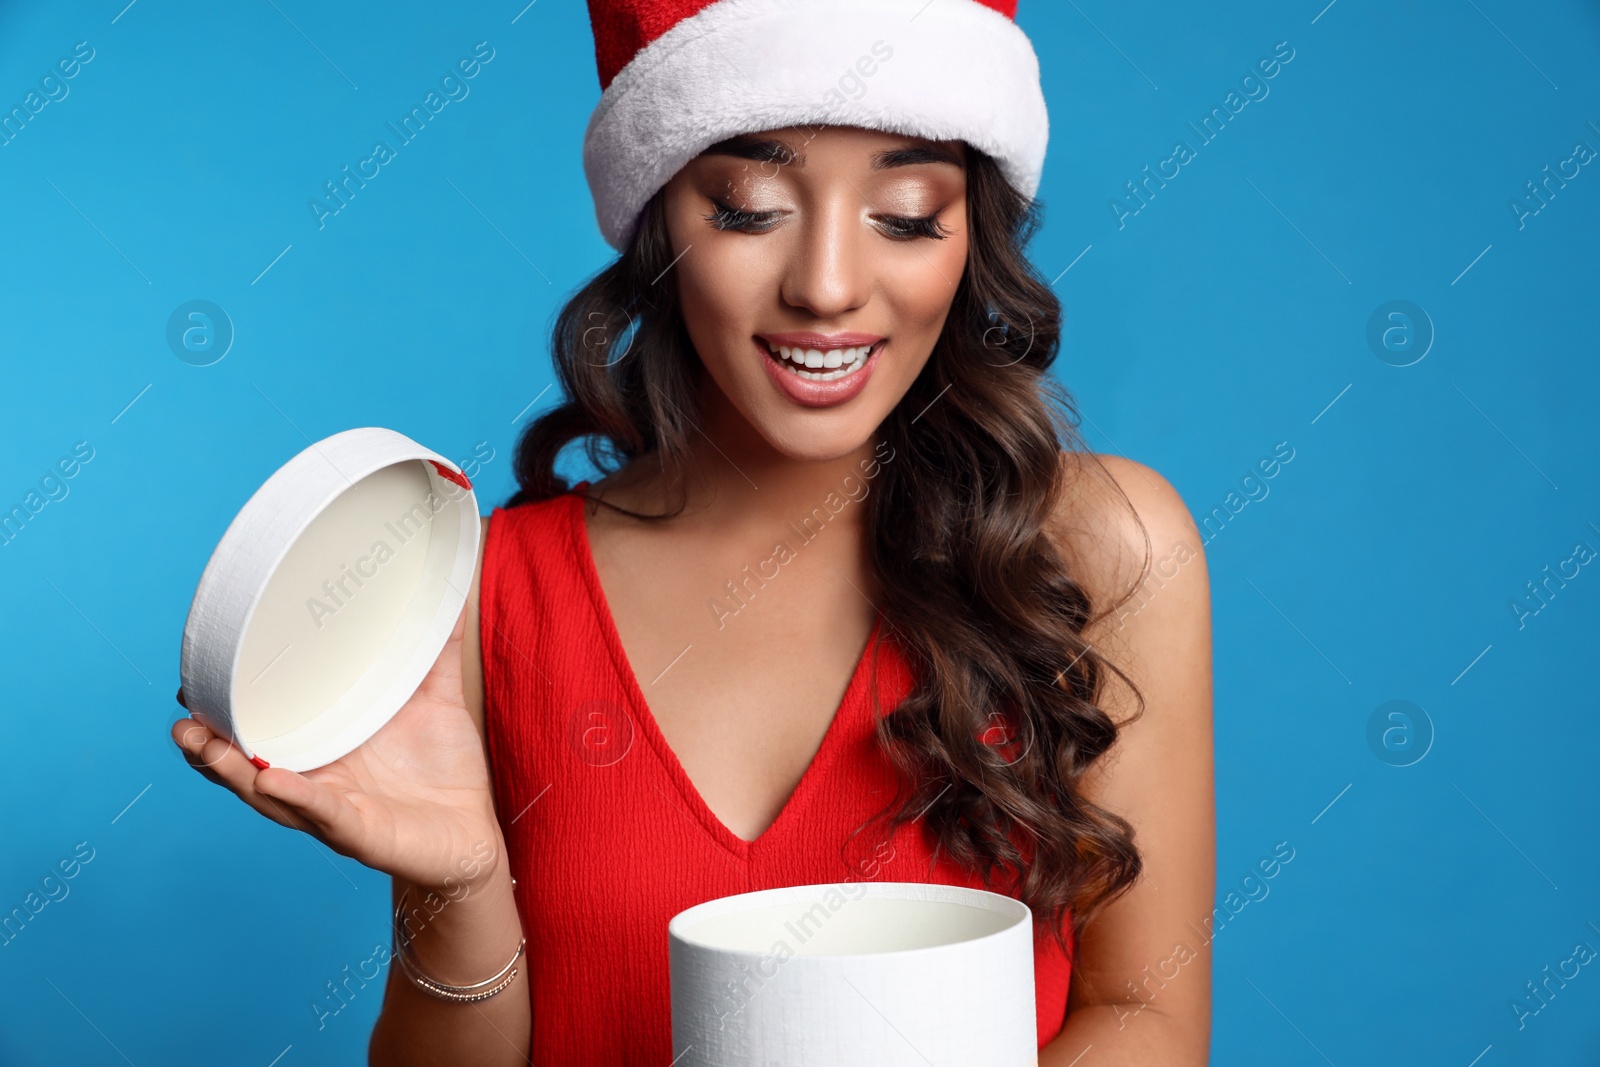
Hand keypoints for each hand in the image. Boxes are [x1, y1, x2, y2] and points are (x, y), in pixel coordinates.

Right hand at [172, 603, 501, 891]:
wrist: (474, 833)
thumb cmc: (445, 768)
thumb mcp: (438, 699)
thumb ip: (438, 648)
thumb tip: (449, 588)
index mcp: (325, 742)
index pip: (262, 722)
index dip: (226, 702)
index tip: (193, 672)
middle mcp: (316, 777)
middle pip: (245, 761)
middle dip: (208, 740)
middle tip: (181, 713)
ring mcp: (332, 808)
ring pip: (266, 791)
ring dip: (229, 769)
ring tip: (199, 739)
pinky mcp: (361, 834)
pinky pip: (324, 814)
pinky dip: (298, 797)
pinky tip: (270, 778)